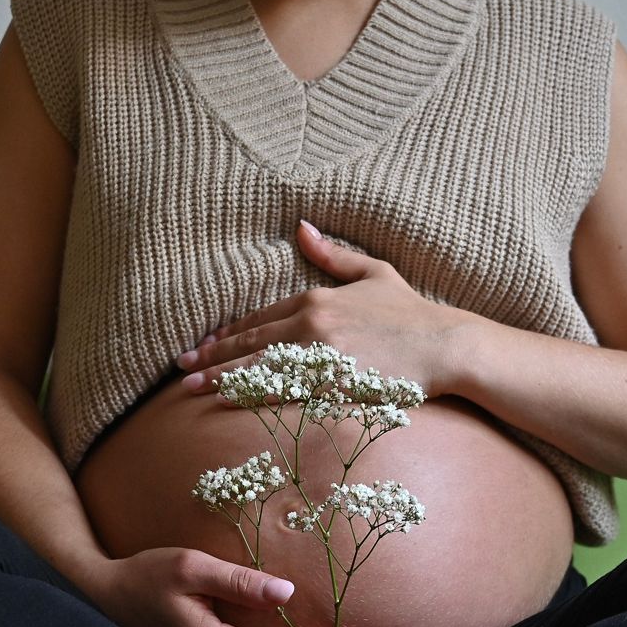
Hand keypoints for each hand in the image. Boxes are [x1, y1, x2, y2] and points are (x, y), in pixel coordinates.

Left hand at [174, 218, 463, 397]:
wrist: (446, 346)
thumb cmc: (413, 313)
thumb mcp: (374, 272)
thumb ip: (333, 253)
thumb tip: (301, 226)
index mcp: (317, 298)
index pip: (262, 316)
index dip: (230, 331)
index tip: (206, 342)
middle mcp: (312, 324)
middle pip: (251, 341)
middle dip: (212, 354)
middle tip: (181, 365)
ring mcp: (320, 356)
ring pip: (258, 366)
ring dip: (220, 376)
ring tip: (189, 386)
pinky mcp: (332, 384)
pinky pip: (283, 391)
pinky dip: (251, 395)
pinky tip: (227, 400)